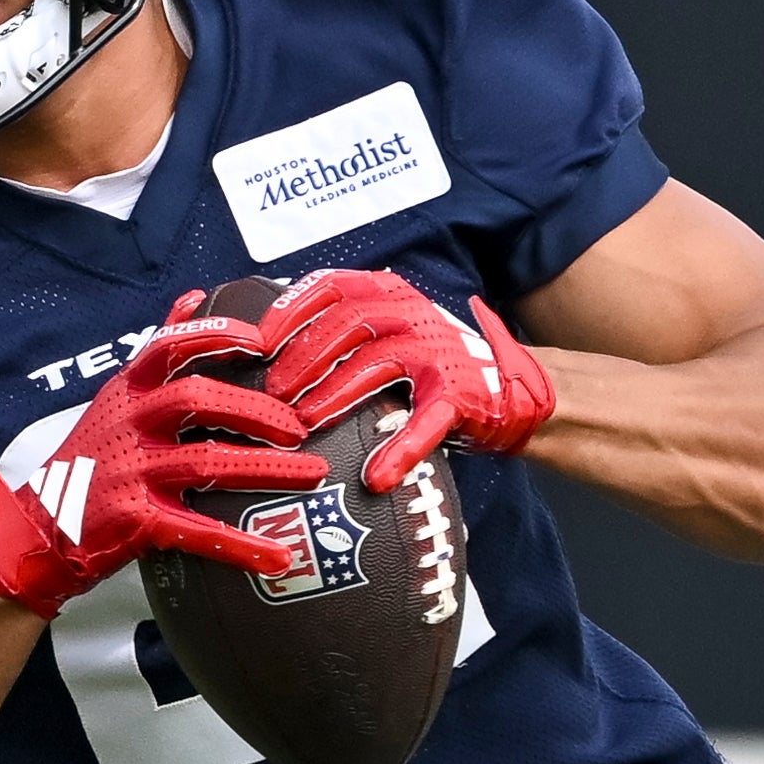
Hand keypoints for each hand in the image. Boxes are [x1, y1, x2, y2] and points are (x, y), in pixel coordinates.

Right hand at [0, 293, 331, 618]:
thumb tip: (194, 298)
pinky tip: (278, 557)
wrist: (39, 528)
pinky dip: (241, 547)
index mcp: (129, 391)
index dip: (218, 337)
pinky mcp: (135, 521)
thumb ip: (158, 350)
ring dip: (266, 470)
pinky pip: (198, 531)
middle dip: (256, 410)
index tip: (262, 341)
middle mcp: (129, 424)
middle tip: (300, 426)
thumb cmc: (90, 460)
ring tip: (314, 475)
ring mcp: (130, 472)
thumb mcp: (117, 396)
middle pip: (197, 400)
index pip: (171, 347)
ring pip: (207, 463)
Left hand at [260, 269, 557, 490]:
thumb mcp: (387, 330)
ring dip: (335, 395)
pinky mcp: (459, 394)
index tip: (256, 343)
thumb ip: (342, 331)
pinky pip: (426, 422)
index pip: (330, 286)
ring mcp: (437, 352)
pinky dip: (401, 450)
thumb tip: (268, 352)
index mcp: (388, 293)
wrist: (508, 389)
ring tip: (304, 424)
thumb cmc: (428, 363)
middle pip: (347, 324)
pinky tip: (378, 478)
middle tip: (272, 396)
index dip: (288, 311)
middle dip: (303, 359)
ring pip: (377, 364)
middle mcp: (412, 314)